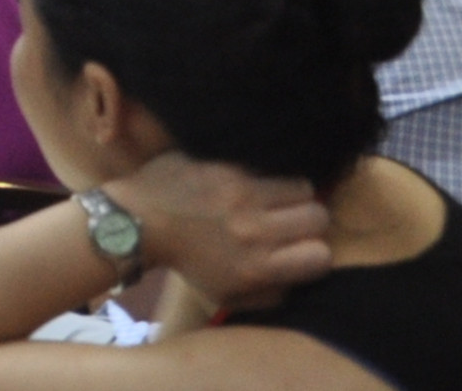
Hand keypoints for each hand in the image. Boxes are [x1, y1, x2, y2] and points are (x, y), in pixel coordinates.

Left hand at [109, 153, 333, 310]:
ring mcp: (242, 194)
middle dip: (310, 220)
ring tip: (273, 199)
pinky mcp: (229, 166)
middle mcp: (254, 230)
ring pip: (302, 186)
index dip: (316, 254)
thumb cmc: (187, 261)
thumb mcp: (227, 295)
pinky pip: (271, 166)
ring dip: (293, 194)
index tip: (301, 249)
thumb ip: (270, 294)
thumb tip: (302, 278)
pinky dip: (266, 176)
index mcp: (256, 266)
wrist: (140, 221)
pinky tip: (250, 184)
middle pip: (319, 216)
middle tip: (290, 221)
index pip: (321, 256)